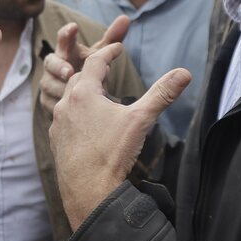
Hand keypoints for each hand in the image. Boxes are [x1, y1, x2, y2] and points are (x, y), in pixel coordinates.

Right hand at [38, 15, 130, 115]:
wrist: (77, 94)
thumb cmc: (87, 67)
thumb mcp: (99, 53)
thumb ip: (112, 37)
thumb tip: (126, 18)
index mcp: (67, 50)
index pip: (64, 39)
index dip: (67, 33)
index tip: (74, 26)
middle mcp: (54, 65)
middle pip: (51, 62)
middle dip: (59, 66)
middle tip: (71, 72)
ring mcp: (48, 83)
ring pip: (48, 85)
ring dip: (61, 88)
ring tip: (77, 95)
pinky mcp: (46, 101)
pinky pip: (49, 103)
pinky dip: (59, 105)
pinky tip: (72, 111)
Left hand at [50, 43, 190, 228]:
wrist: (89, 192)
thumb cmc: (113, 153)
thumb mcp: (141, 120)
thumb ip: (162, 94)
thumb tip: (185, 73)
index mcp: (84, 93)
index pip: (94, 62)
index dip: (108, 52)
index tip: (117, 48)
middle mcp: (66, 105)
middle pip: (78, 79)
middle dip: (92, 72)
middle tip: (104, 69)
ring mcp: (58, 125)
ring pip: (68, 100)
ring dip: (81, 93)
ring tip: (95, 95)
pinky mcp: (56, 142)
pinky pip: (64, 120)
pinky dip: (74, 114)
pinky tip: (85, 123)